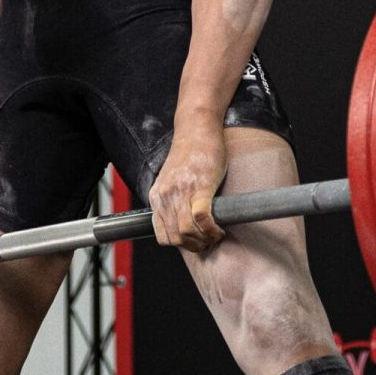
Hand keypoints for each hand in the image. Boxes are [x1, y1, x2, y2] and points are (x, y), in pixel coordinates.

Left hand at [150, 115, 226, 251]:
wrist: (197, 128)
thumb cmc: (190, 154)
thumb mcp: (172, 180)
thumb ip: (173, 200)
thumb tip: (184, 225)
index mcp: (156, 196)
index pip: (162, 236)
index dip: (181, 245)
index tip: (195, 242)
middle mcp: (165, 196)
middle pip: (175, 238)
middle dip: (194, 246)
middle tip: (208, 241)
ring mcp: (181, 191)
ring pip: (186, 232)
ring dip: (204, 240)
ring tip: (215, 235)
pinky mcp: (200, 186)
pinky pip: (200, 218)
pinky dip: (211, 229)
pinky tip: (219, 228)